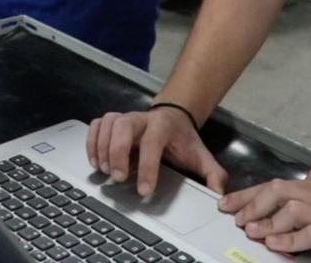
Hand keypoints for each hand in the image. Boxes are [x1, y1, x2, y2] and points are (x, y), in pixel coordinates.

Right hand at [86, 107, 227, 196]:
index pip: (153, 143)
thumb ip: (212, 174)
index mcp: (163, 126)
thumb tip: (219, 195)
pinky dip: (92, 141)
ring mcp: (125, 117)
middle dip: (117, 152)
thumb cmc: (183, 140)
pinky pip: (97, 125)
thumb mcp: (201, 155)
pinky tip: (94, 161)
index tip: (144, 191)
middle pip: (123, 126)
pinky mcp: (112, 121)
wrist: (174, 116)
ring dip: (102, 148)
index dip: (148, 167)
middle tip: (117, 178)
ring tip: (104, 171)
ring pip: (108, 123)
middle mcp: (141, 118)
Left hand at [219, 169, 310, 262]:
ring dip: (265, 220)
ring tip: (248, 230)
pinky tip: (274, 243)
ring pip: (288, 210)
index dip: (249, 194)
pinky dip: (288, 238)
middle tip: (232, 216)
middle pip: (275, 192)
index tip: (230, 202)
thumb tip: (306, 179)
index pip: (276, 185)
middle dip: (249, 203)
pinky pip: (307, 234)